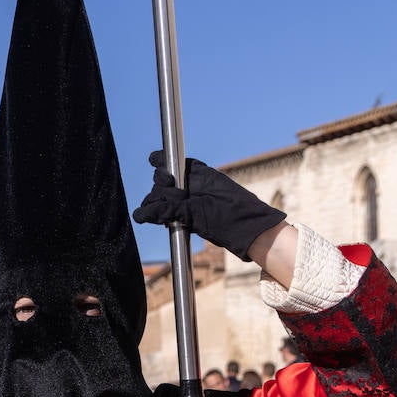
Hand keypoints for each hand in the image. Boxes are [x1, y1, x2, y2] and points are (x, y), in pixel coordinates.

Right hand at [132, 152, 287, 261]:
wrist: (254, 234)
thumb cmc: (233, 217)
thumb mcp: (197, 212)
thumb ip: (168, 209)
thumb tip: (143, 212)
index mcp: (198, 173)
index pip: (169, 162)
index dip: (160, 167)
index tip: (161, 178)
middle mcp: (194, 184)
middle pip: (162, 183)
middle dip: (160, 194)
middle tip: (174, 202)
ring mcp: (192, 200)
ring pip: (164, 200)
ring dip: (160, 208)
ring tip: (171, 218)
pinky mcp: (192, 215)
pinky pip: (170, 212)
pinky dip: (164, 217)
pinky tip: (166, 223)